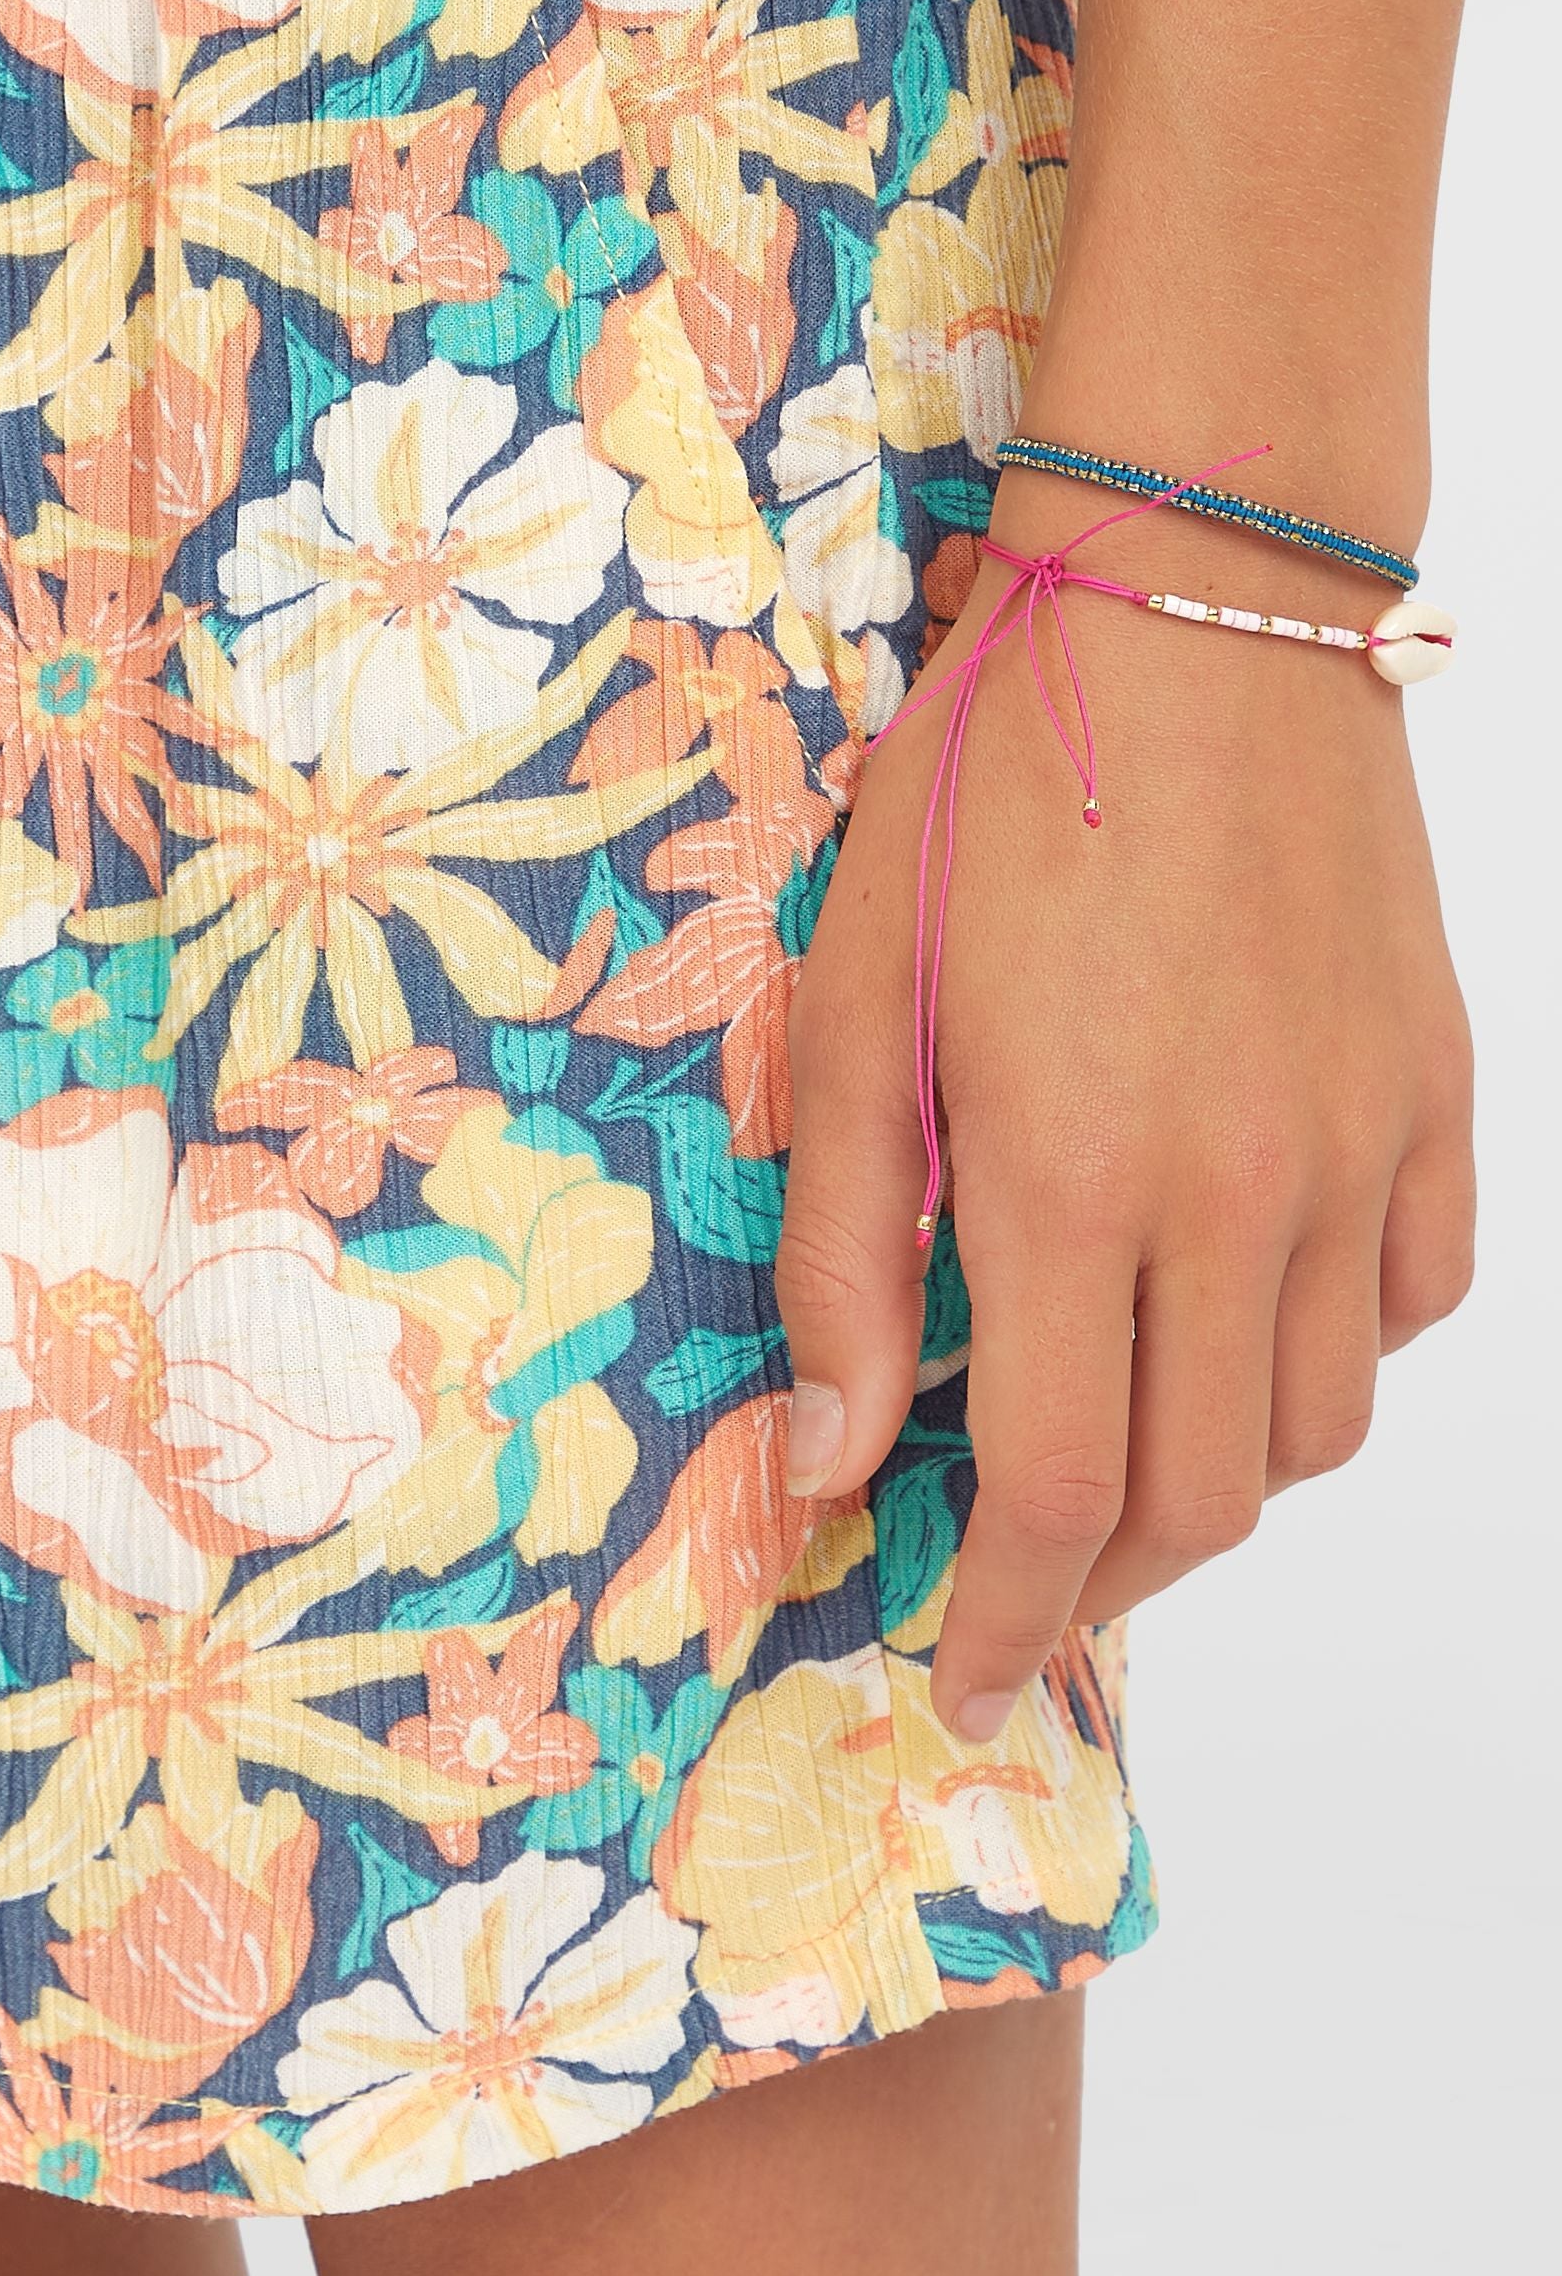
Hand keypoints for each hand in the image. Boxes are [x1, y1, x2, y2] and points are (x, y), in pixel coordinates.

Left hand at [774, 484, 1475, 1741]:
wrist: (1198, 606)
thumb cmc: (989, 782)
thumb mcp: (855, 1001)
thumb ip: (849, 1247)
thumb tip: (837, 1458)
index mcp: (1074, 1175)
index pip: (1059, 1492)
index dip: (1008, 1616)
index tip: (963, 1669)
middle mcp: (1244, 1191)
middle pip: (1201, 1496)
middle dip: (1103, 1588)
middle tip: (1027, 1594)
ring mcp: (1363, 1144)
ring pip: (1319, 1420)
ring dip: (1215, 1484)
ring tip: (1123, 1460)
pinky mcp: (1437, 1089)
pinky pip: (1419, 1298)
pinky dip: (1335, 1358)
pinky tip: (1251, 1323)